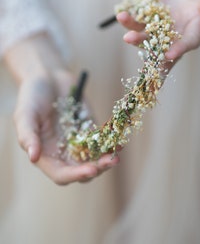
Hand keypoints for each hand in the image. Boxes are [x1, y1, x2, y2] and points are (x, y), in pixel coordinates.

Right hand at [5, 34, 118, 184]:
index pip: (62, 174)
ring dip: (108, 157)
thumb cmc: (32, 96)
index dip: (76, 175)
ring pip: (95, 158)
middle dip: (98, 168)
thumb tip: (33, 157)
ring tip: (119, 150)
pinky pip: (103, 141)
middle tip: (112, 160)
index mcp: (46, 154)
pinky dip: (111, 142)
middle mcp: (64, 152)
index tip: (91, 170)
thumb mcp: (25, 114)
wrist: (49, 79)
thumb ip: (28, 135)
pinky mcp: (90, 130)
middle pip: (82, 169)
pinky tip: (120, 140)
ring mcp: (79, 141)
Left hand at [117, 0, 199, 63]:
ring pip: (149, 36)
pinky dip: (129, 21)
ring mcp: (162, 22)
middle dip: (156, 59)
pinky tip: (121, 16)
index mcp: (197, 24)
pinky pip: (138, 20)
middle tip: (146, 67)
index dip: (180, 49)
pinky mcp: (148, 13)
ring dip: (138, 40)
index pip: (191, 41)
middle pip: (167, 48)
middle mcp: (179, 28)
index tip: (169, 55)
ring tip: (128, 38)